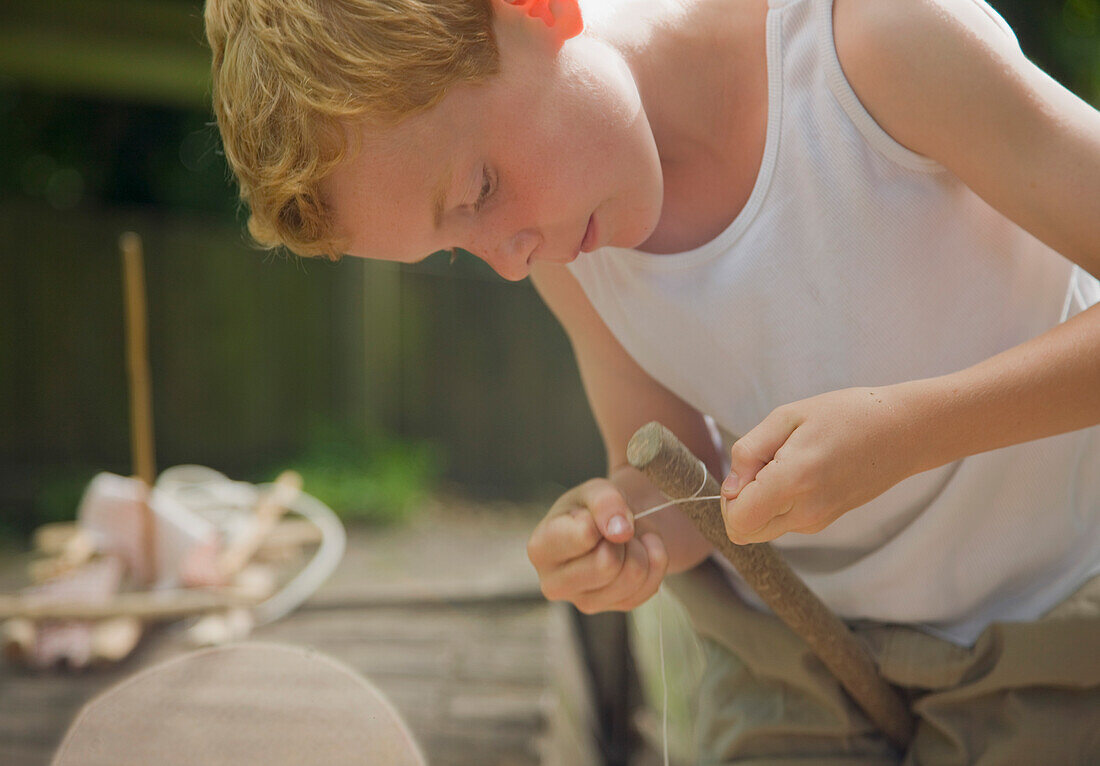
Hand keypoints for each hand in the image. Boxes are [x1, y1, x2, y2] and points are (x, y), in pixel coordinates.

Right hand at [526, 478, 668, 613]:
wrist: (614, 525)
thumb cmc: (593, 508)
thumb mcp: (595, 490)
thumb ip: (604, 501)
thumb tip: (620, 531)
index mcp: (540, 548)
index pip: (584, 536)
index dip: (600, 519)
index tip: (595, 516)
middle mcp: (554, 584)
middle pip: (606, 564)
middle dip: (621, 539)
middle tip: (614, 530)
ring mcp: (584, 602)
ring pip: (632, 576)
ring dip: (640, 549)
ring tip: (626, 540)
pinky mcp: (615, 608)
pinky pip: (649, 587)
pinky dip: (653, 562)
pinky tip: (638, 552)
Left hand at [719, 386, 919, 543]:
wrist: (904, 431)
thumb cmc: (846, 414)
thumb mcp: (788, 415)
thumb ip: (749, 451)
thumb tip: (729, 486)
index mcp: (793, 481)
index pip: (738, 521)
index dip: (728, 498)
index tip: (747, 469)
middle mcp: (805, 511)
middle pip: (745, 531)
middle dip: (741, 502)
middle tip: (764, 464)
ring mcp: (818, 521)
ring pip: (763, 528)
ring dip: (760, 500)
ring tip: (788, 462)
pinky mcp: (825, 520)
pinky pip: (784, 521)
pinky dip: (780, 501)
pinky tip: (803, 470)